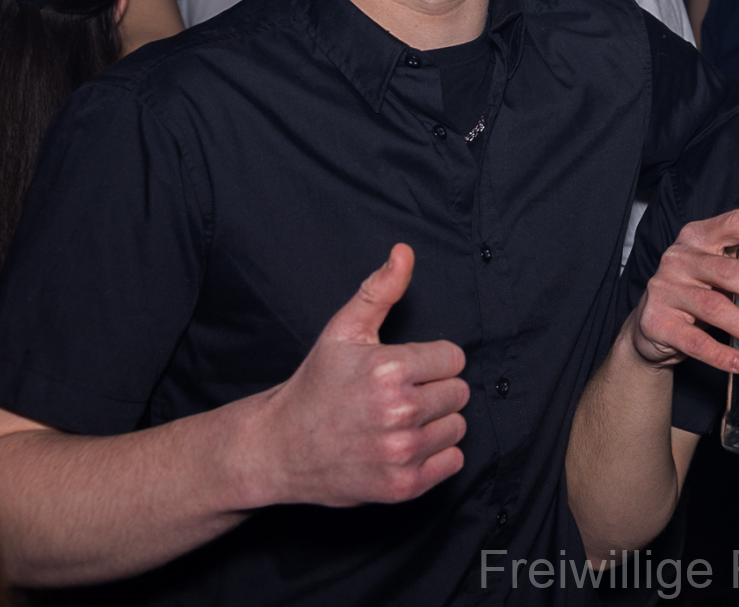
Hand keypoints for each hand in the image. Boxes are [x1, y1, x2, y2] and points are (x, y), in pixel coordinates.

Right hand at [249, 244, 469, 507]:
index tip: (403, 369)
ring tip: (399, 422)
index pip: (454, 358)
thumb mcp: (342, 331)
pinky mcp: (403, 486)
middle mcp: (398, 411)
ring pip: (458, 427)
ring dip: (436, 424)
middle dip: (434, 390)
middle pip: (459, 392)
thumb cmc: (315, 386)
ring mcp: (401, 452)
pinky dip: (435, 456)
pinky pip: (453, 462)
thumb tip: (404, 252)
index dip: (430, 361)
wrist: (279, 449)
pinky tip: (404, 447)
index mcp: (388, 369)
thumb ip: (380, 289)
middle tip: (398, 397)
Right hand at [629, 210, 738, 373]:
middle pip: (727, 270)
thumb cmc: (695, 291)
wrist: (650, 325)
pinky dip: (721, 354)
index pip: (733, 223)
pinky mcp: (657, 322)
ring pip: (713, 306)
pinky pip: (694, 340)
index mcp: (698, 236)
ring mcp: (665, 289)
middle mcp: (679, 258)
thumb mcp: (718, 272)